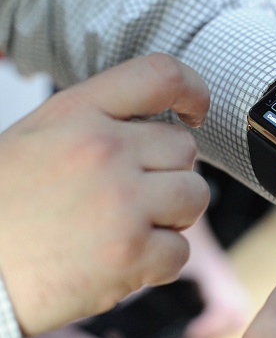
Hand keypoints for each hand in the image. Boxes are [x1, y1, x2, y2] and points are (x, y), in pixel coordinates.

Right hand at [0, 54, 210, 335]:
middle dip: (169, 174)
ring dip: (173, 215)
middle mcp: (105, 151)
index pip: (160, 75)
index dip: (191, 90)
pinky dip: (159, 261)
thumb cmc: (2, 207)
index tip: (194, 112)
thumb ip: (97, 121)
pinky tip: (123, 262)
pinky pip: (180, 251)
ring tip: (132, 228)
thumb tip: (152, 125)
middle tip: (136, 196)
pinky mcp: (130, 254)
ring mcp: (122, 203)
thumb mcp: (37, 137)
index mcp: (77, 114)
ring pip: (195, 195)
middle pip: (185, 148)